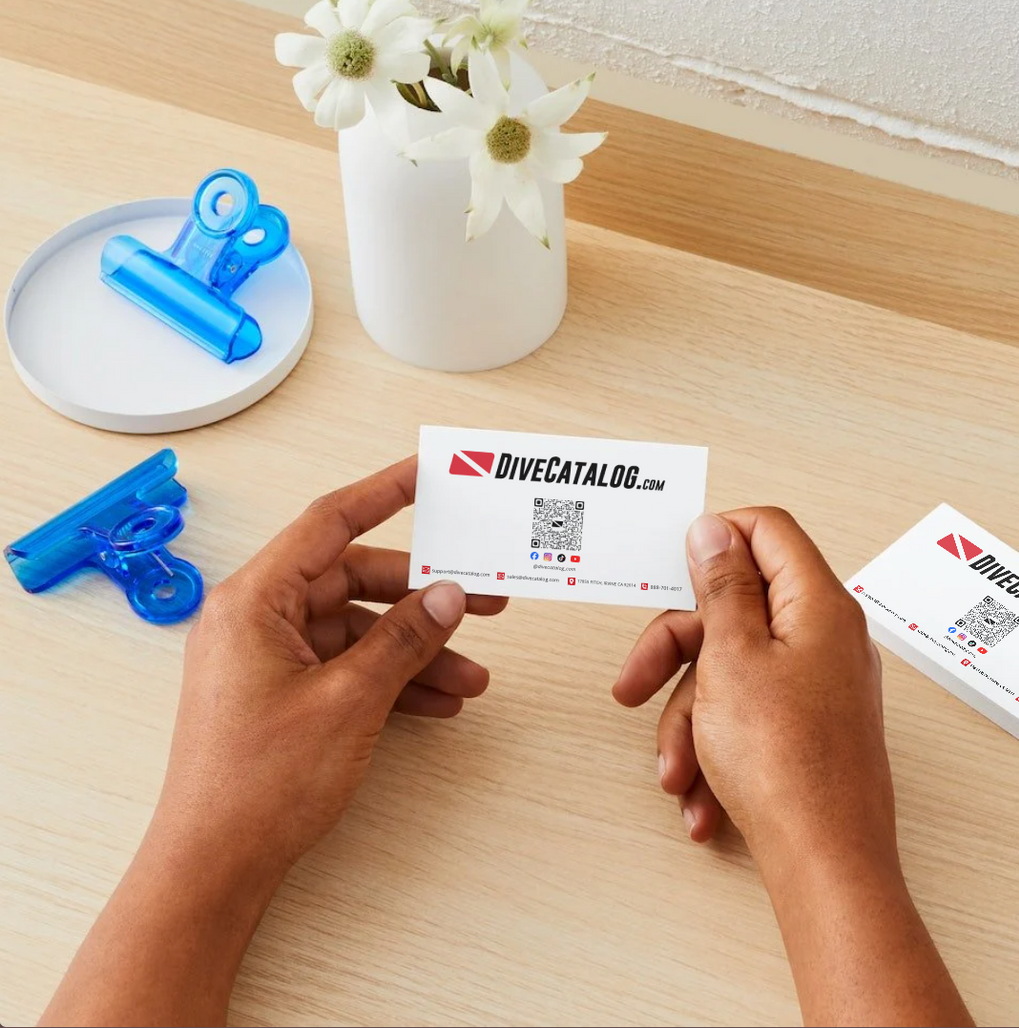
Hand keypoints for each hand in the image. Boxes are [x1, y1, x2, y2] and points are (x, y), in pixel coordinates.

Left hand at [156, 457, 504, 876]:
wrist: (215, 866)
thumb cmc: (255, 786)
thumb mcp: (349, 701)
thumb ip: (403, 639)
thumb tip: (445, 596)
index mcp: (254, 602)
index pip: (329, 523)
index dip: (385, 493)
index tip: (427, 473)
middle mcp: (255, 620)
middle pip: (353, 580)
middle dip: (422, 595)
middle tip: (481, 597)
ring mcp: (267, 658)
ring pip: (358, 629)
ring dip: (416, 649)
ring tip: (471, 672)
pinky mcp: (280, 694)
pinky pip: (348, 666)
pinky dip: (392, 679)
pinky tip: (436, 700)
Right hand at [614, 509, 971, 1025]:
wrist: (826, 864)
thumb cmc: (789, 768)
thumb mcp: (733, 658)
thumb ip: (723, 587)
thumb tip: (715, 532)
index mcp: (819, 604)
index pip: (768, 530)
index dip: (714, 541)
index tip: (668, 572)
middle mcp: (828, 638)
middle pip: (736, 609)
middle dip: (676, 651)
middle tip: (635, 684)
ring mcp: (821, 685)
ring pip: (732, 672)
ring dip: (689, 720)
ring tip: (675, 771)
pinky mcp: (811, 728)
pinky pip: (748, 716)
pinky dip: (715, 749)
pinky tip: (700, 795)